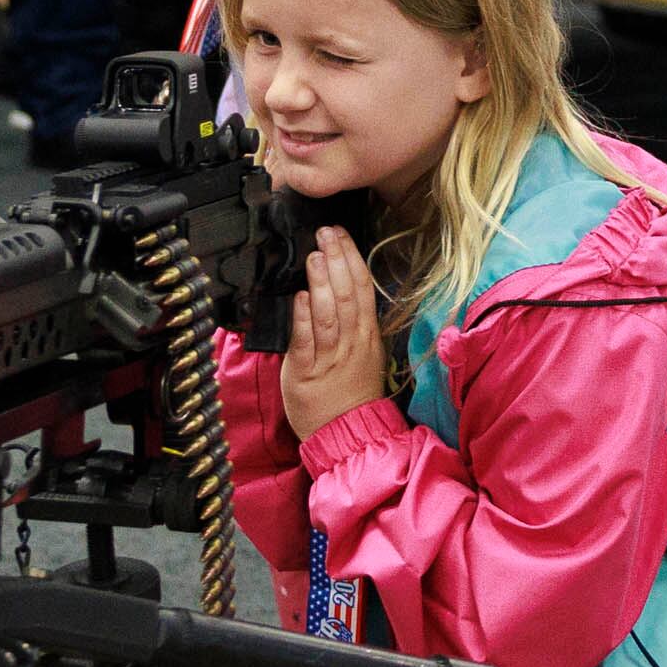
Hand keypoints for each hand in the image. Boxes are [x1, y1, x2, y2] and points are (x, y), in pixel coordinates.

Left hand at [277, 225, 385, 440]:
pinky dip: (304, 318)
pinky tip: (300, 297)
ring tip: (314, 256)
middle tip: (326, 233)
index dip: (352, 258)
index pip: (362, 288)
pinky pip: (306, 342)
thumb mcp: (363, 352)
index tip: (340, 234)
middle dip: (337, 260)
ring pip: (330, 314)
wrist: (347, 433)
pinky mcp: (306, 373)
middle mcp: (352, 342)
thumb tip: (340, 285)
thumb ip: (352, 320)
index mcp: (366, 334)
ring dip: (322, 282)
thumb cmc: (350, 392)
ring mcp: (330, 357)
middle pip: (347, 294)